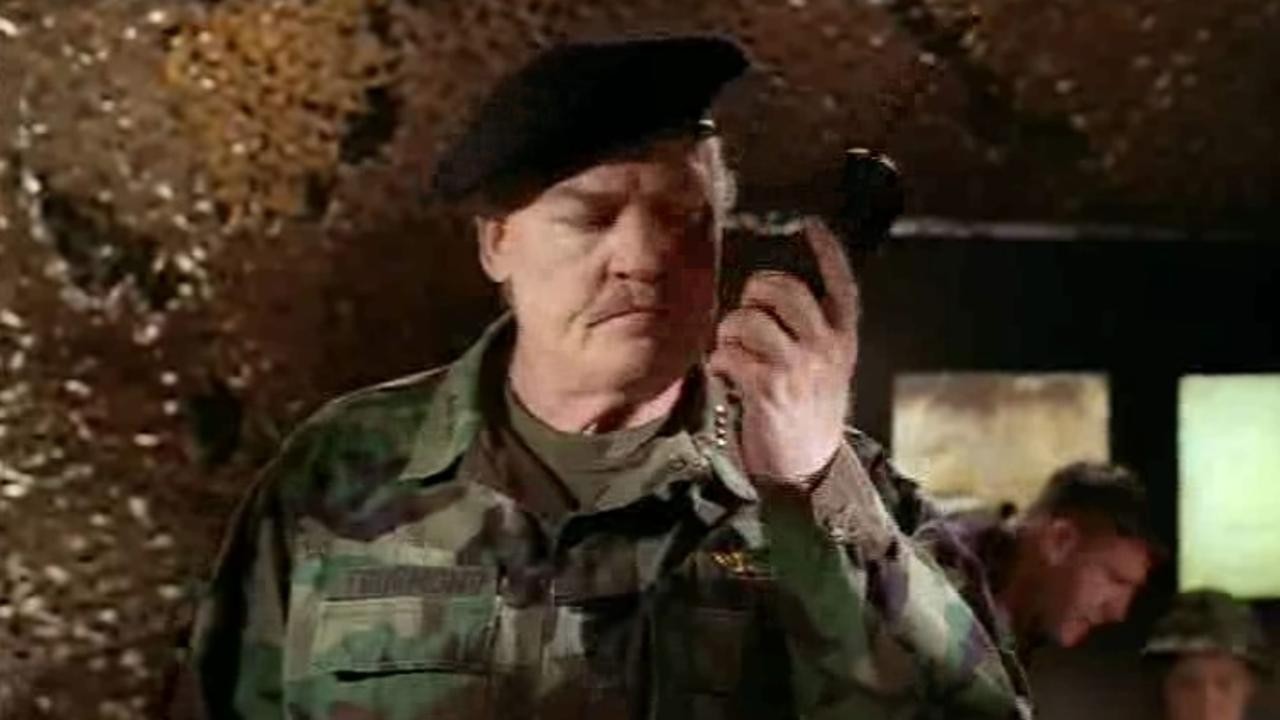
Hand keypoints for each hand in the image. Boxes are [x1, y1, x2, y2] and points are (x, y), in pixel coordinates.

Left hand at [708, 218, 859, 483]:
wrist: (807, 466)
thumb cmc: (809, 408)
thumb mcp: (827, 366)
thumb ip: (813, 330)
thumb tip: (775, 290)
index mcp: (843, 339)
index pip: (842, 285)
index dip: (828, 251)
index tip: (811, 225)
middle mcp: (826, 348)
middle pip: (783, 289)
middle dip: (754, 293)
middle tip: (747, 312)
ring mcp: (799, 368)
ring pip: (749, 320)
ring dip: (730, 332)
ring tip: (734, 351)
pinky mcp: (769, 389)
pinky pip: (729, 354)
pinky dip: (720, 362)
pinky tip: (728, 376)